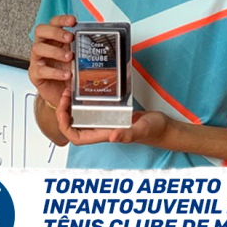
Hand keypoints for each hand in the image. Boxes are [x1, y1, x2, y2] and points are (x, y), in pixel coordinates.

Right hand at [29, 14, 75, 107]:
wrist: (62, 93)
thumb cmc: (69, 73)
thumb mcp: (78, 59)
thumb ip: (82, 50)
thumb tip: (95, 41)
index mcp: (55, 40)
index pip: (54, 23)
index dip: (62, 19)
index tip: (73, 20)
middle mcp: (45, 46)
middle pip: (41, 30)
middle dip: (55, 31)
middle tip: (69, 38)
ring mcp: (38, 60)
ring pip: (38, 48)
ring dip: (55, 51)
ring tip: (69, 57)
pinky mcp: (35, 74)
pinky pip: (41, 69)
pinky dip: (54, 72)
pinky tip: (65, 75)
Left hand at [55, 87, 171, 146]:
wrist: (163, 126)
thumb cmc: (154, 130)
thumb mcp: (141, 130)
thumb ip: (128, 134)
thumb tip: (112, 137)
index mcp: (104, 135)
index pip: (76, 137)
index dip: (64, 126)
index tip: (63, 111)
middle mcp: (101, 129)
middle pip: (74, 125)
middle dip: (64, 111)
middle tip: (65, 94)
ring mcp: (106, 121)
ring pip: (81, 116)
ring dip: (72, 105)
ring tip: (71, 90)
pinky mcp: (111, 113)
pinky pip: (92, 109)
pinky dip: (85, 101)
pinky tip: (85, 89)